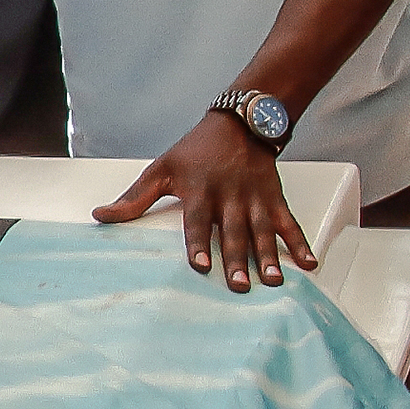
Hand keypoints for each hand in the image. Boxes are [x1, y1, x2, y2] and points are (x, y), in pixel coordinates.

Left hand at [98, 109, 314, 292]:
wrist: (240, 123)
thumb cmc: (196, 150)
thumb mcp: (161, 169)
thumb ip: (133, 198)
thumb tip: (100, 216)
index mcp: (200, 190)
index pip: (197, 220)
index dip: (197, 242)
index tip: (199, 265)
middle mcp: (229, 195)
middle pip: (232, 232)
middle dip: (236, 259)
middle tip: (238, 286)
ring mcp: (254, 198)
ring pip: (262, 230)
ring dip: (269, 257)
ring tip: (273, 281)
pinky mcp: (273, 198)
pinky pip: (288, 222)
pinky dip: (300, 242)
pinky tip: (308, 263)